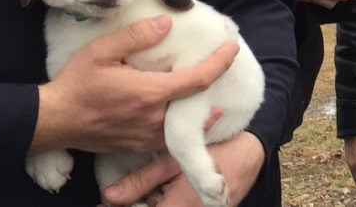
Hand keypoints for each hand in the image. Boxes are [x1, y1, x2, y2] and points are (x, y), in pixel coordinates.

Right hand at [31, 15, 237, 153]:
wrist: (54, 121)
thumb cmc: (76, 84)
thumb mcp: (102, 50)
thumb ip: (136, 36)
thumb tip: (166, 23)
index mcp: (150, 93)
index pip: (198, 79)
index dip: (220, 63)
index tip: (231, 48)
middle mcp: (154, 118)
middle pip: (196, 103)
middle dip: (212, 84)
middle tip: (221, 65)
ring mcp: (147, 136)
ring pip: (185, 124)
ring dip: (201, 110)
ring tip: (209, 93)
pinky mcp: (138, 145)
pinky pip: (170, 137)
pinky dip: (182, 126)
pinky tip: (182, 115)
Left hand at [102, 131, 264, 205]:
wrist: (251, 154)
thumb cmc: (214, 153)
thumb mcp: (175, 162)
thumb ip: (141, 182)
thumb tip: (109, 197)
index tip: (104, 205)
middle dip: (137, 205)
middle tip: (117, 200)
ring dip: (150, 204)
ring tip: (136, 198)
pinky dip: (163, 205)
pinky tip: (155, 198)